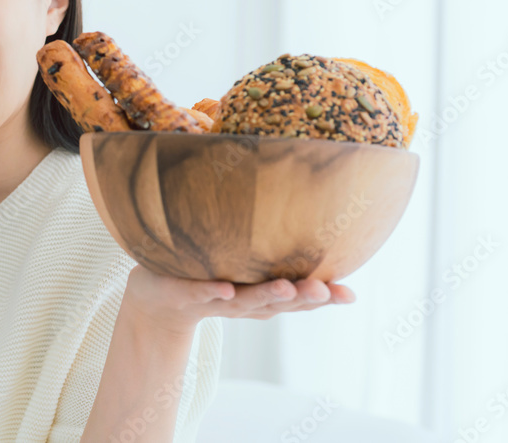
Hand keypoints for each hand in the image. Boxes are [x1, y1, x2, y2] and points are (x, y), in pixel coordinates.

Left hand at [121, 262, 355, 336]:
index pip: (298, 297)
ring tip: (287, 287)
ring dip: (266, 295)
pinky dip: (214, 292)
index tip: (350, 295)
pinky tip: (227, 290)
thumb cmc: (209, 273)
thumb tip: (304, 206)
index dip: (324, 298)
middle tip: (326, 290)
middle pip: (278, 301)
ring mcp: (215, 298)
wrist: (157, 298)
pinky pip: (200, 292)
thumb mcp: (244, 261)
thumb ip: (270, 245)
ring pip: (244, 300)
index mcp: (261, 293)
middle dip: (303, 297)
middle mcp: (244, 301)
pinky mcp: (184, 292)